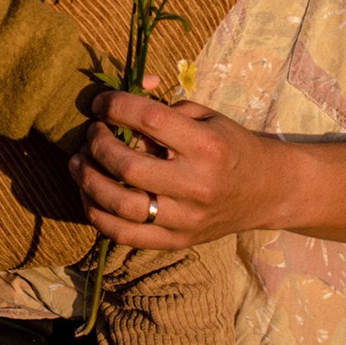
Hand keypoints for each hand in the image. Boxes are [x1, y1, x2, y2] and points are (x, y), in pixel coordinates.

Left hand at [68, 91, 286, 249]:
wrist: (267, 191)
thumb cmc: (230, 145)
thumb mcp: (207, 116)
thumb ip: (164, 109)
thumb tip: (119, 105)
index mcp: (206, 145)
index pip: (150, 120)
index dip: (116, 107)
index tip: (101, 103)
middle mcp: (196, 184)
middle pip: (128, 166)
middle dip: (98, 144)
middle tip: (91, 133)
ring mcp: (186, 218)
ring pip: (121, 206)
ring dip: (89, 181)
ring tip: (78, 162)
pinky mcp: (176, 241)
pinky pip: (124, 235)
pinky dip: (97, 215)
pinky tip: (89, 194)